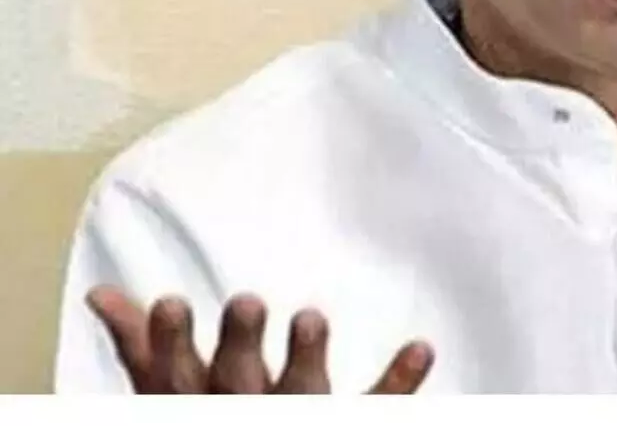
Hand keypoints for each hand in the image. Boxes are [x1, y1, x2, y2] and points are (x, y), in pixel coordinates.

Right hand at [86, 286, 434, 392]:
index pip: (176, 374)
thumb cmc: (215, 419)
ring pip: (301, 391)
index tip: (172, 301)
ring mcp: (299, 420)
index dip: (172, 342)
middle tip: (249, 301)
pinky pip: (374, 404)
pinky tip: (421, 347)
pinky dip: (399, 379)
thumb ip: (144, 348)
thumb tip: (103, 294)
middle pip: (237, 379)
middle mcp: (244, 411)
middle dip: (240, 343)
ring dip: (307, 355)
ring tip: (312, 316)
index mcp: (200, 401)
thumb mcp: (171, 395)